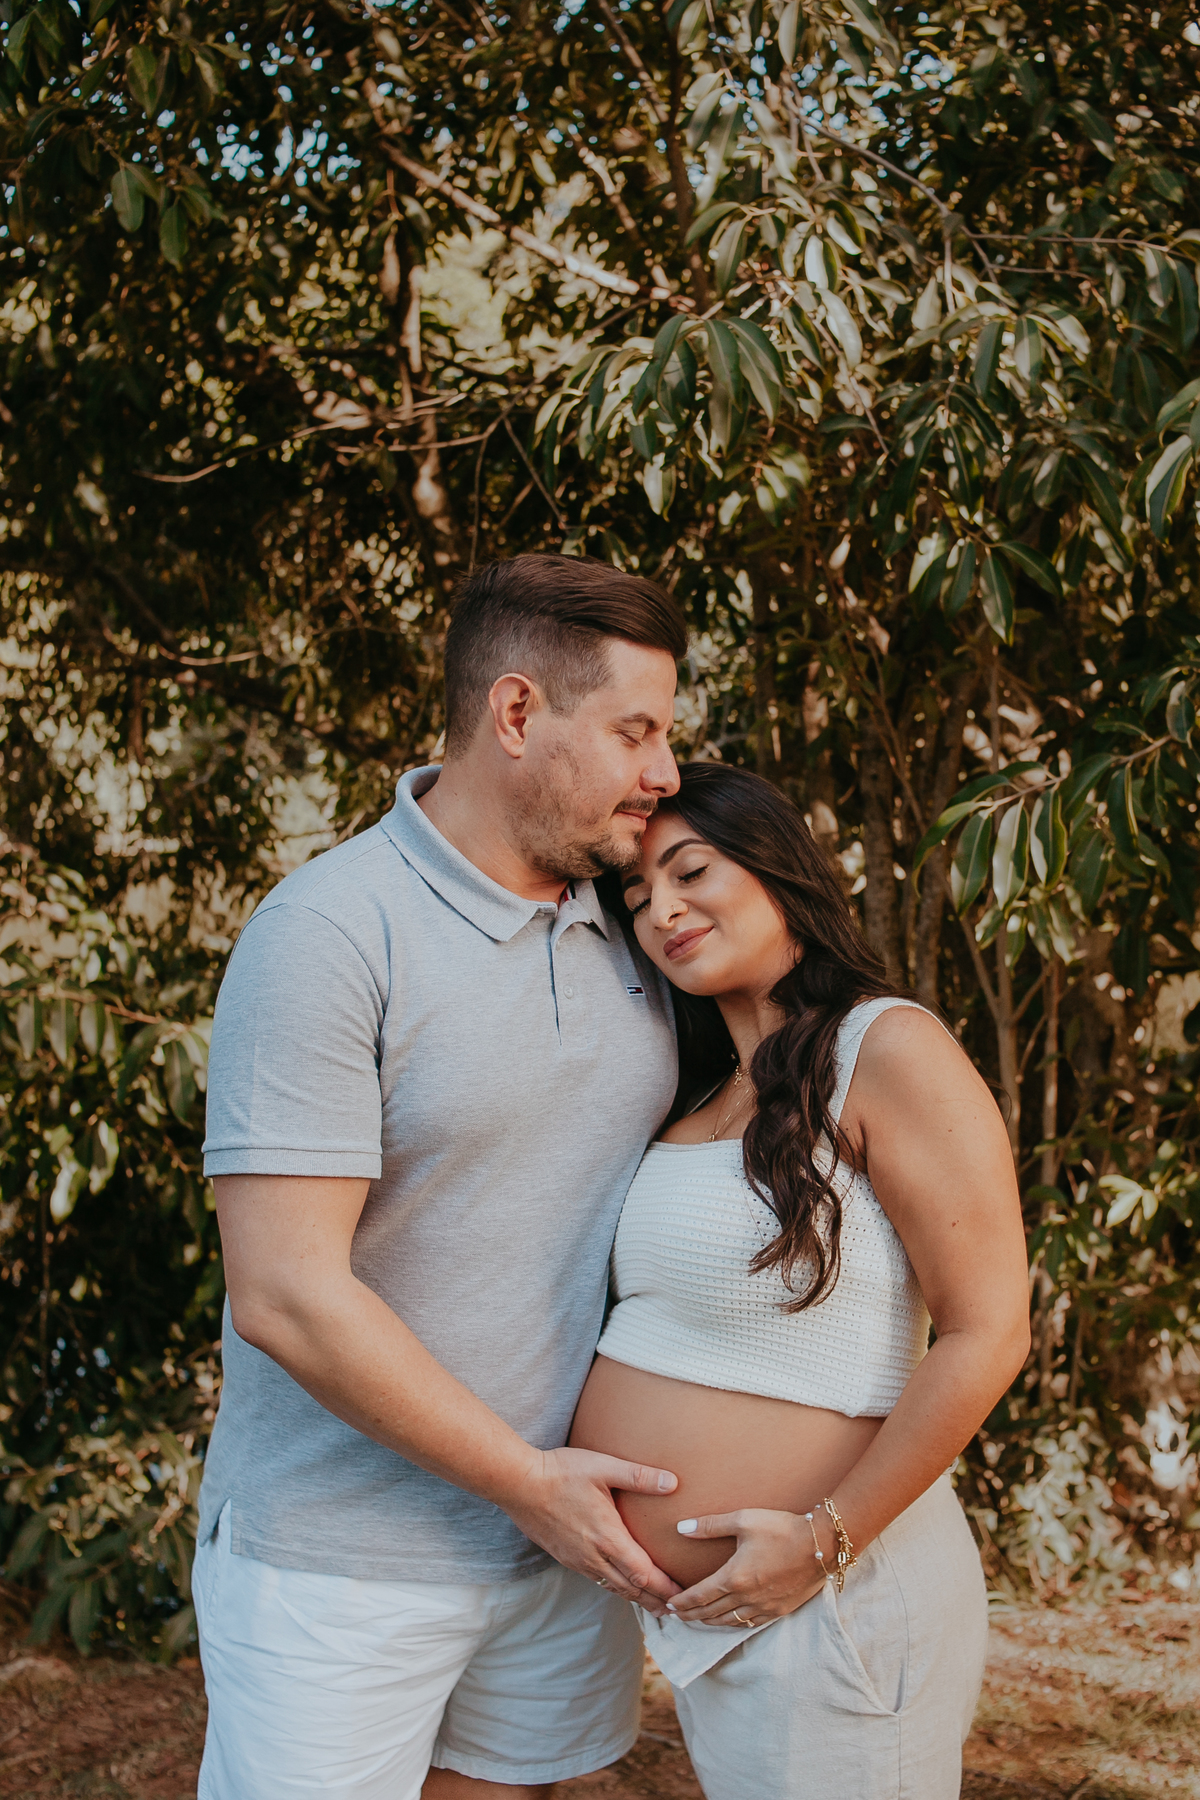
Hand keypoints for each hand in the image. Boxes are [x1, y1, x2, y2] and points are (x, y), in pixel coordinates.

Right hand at [501, 1446, 682, 1613]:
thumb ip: (639, 1476)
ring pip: (614, 1588)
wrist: (518, 1484)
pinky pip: (597, 1580)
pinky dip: (616, 1588)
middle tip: (677, 1611)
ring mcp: (578, 1560)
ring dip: (637, 1598)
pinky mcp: (566, 1558)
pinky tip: (620, 1585)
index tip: (683, 1596)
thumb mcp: (603, 1466)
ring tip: (655, 1605)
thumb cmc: (561, 1472)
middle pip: (632, 1589)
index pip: (644, 1573)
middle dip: (656, 1601)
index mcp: (608, 1537)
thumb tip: (674, 1483)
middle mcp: (594, 1556)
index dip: (665, 1588)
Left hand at [665, 1507, 830, 1626]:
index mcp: (734, 1577)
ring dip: (710, 1622)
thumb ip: (710, 1525)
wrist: (822, 1545)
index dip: (682, 1602)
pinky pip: (749, 1624)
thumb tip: (682, 1528)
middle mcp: (746, 1598)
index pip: (700, 1596)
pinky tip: (730, 1620)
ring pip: (729, 1622)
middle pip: (711, 1613)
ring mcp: (764, 1607)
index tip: (669, 1605)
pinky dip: (733, 1624)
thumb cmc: (782, 1528)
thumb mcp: (744, 1519)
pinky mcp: (779, 1611)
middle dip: (691, 1615)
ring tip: (698, 1619)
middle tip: (676, 1616)